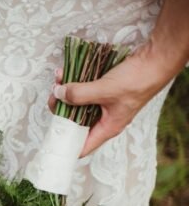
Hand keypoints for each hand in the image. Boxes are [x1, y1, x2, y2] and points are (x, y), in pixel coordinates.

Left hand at [47, 0, 188, 156]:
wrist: (155, 58)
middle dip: (60, 109)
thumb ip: (80, 94)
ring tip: (59, 79)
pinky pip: (82, 90)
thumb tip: (58, 95)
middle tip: (53, 95)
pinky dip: (73, 82)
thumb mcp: (105, 89)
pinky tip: (65, 73)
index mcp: (107, 127)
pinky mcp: (102, 90)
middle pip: (73, 122)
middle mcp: (103, 119)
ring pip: (76, 103)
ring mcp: (102, 104)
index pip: (82, 146)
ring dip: (64, 92)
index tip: (49, 137)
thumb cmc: (138, 79)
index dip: (65, 145)